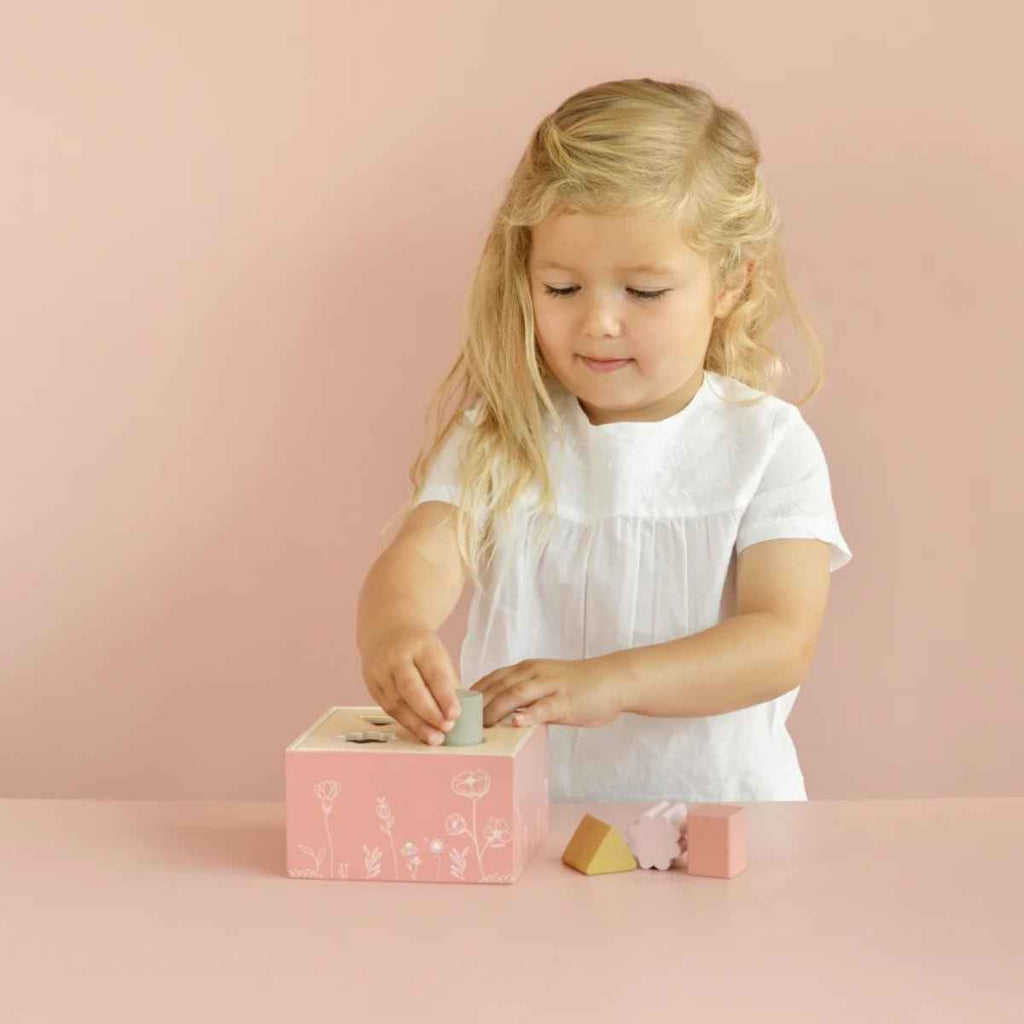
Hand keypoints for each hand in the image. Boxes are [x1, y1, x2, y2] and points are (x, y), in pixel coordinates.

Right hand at [360, 624, 461, 745]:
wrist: (387, 629)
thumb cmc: (419, 647)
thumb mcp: (438, 654)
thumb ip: (447, 681)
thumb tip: (457, 713)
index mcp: (420, 645)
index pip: (433, 673)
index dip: (445, 696)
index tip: (455, 714)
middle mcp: (396, 657)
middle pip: (411, 689)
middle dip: (430, 712)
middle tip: (447, 728)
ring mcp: (380, 671)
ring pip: (397, 703)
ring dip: (417, 724)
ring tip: (435, 737)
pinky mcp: (371, 685)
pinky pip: (387, 707)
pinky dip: (404, 722)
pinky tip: (418, 730)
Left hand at [469, 656, 623, 728]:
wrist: (613, 680)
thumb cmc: (580, 686)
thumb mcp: (547, 685)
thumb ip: (526, 697)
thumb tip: (502, 716)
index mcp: (527, 669)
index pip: (492, 678)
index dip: (473, 693)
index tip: (456, 709)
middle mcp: (534, 673)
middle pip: (498, 686)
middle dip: (477, 705)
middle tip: (459, 724)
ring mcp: (550, 686)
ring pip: (515, 694)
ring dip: (494, 710)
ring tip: (479, 726)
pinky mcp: (566, 700)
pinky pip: (544, 707)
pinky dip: (528, 714)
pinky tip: (515, 723)